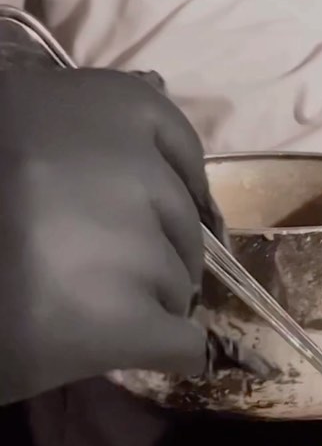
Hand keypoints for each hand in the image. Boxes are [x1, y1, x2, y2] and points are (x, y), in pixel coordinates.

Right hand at [0, 67, 215, 404]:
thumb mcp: (16, 111)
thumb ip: (85, 115)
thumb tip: (160, 91)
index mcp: (108, 106)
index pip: (180, 148)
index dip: (166, 189)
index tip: (135, 213)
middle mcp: (132, 169)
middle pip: (179, 223)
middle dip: (147, 249)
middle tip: (79, 264)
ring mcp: (136, 249)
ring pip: (177, 284)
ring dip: (141, 301)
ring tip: (71, 301)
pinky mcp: (130, 323)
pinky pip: (181, 346)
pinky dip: (162, 355)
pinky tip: (113, 349)